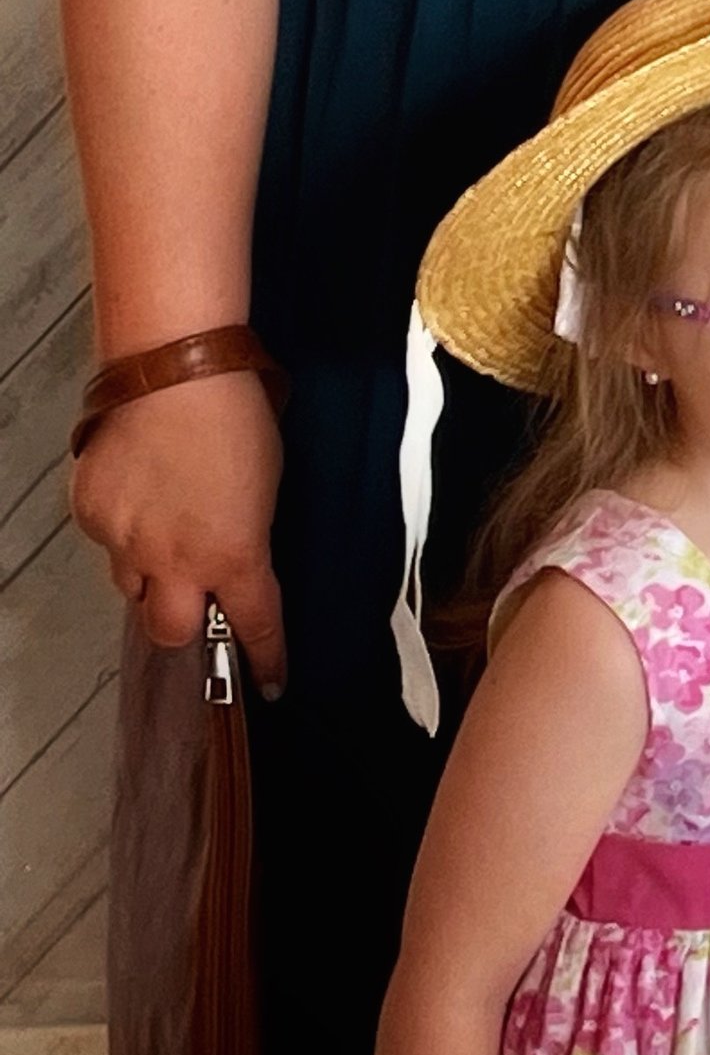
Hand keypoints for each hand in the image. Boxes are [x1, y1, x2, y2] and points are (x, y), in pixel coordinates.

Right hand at [69, 366, 286, 692]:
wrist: (173, 372)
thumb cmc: (234, 416)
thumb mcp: (265, 489)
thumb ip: (246, 537)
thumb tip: (234, 555)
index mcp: (233, 556)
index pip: (254, 626)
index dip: (266, 658)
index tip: (271, 682)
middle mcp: (174, 562)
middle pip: (169, 632)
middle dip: (183, 623)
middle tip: (195, 593)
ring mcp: (125, 541)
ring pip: (132, 587)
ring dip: (151, 573)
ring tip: (166, 524)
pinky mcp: (92, 515)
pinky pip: (107, 542)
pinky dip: (123, 528)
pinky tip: (140, 491)